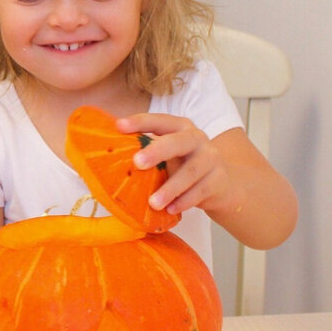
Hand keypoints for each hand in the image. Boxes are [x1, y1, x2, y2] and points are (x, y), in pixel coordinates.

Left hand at [117, 113, 237, 215]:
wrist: (221, 183)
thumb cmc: (183, 165)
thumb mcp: (167, 154)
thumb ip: (147, 151)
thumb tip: (110, 155)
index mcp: (179, 127)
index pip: (160, 120)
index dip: (140, 122)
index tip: (119, 126)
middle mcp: (197, 139)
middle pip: (179, 142)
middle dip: (157, 151)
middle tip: (137, 163)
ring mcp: (211, 158)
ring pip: (191, 171)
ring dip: (170, 188)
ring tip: (153, 203)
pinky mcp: (219, 179)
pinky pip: (201, 191)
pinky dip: (185, 201)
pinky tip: (171, 210)